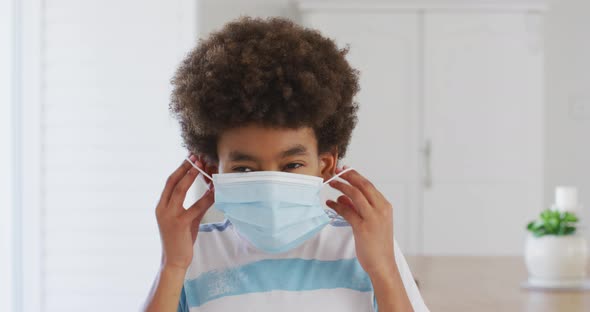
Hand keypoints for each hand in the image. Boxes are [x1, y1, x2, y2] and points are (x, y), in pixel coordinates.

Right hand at [155, 155, 214, 269]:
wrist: (174, 261)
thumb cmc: (181, 239)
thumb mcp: (187, 219)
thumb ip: (196, 205)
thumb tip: (210, 191)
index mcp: (161, 206)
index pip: (169, 182)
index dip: (180, 169)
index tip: (190, 157)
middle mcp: (162, 209)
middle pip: (173, 182)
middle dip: (185, 168)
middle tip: (196, 156)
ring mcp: (169, 216)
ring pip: (180, 190)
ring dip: (191, 176)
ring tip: (201, 166)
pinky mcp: (180, 225)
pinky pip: (195, 207)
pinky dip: (206, 197)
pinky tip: (214, 190)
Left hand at [325, 167, 395, 276]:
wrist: (383, 264)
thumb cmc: (377, 244)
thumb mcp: (371, 222)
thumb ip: (358, 208)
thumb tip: (343, 197)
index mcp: (385, 206)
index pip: (369, 185)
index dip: (356, 176)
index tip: (345, 169)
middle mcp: (381, 209)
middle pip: (363, 186)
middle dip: (348, 176)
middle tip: (336, 170)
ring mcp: (373, 218)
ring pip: (355, 195)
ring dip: (342, 186)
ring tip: (331, 183)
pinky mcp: (363, 227)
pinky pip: (347, 211)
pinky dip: (337, 205)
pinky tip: (330, 203)